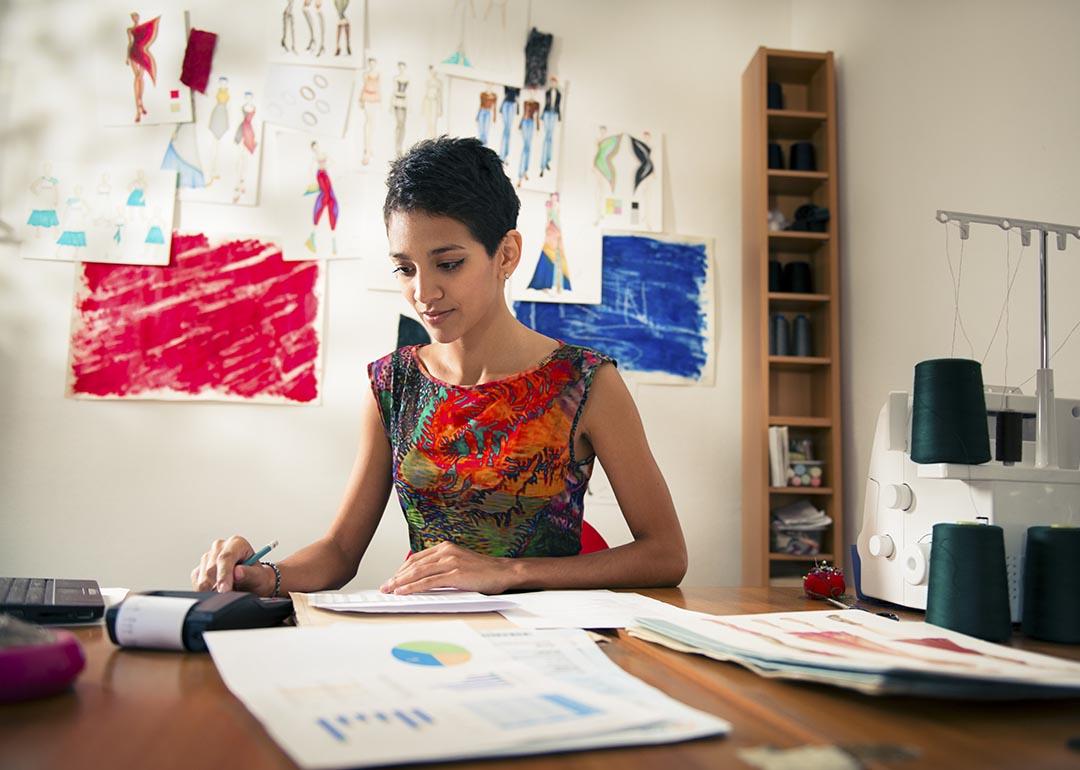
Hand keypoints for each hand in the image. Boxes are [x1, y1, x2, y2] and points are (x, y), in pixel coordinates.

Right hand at [190, 536, 274, 594]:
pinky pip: (197, 583)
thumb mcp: (260, 576)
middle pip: (211, 569)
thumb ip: (250, 574)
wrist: (252, 582)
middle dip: (217, 586)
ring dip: (211, 590)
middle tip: (227, 596)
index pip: (225, 558)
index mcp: (236, 543)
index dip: (224, 575)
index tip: (224, 590)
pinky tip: (217, 591)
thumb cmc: (257, 577)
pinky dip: (205, 591)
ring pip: (202, 578)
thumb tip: (238, 572)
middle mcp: (220, 547)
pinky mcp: (200, 569)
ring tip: (227, 593)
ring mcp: (208, 557)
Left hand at [380, 541, 515, 594]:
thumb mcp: (460, 564)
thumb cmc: (484, 571)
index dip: (402, 569)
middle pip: (414, 564)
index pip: (417, 558)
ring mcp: (450, 562)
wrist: (504, 571)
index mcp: (446, 548)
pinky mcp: (455, 574)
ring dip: (400, 582)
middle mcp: (446, 552)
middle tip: (385, 586)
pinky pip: (428, 581)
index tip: (392, 578)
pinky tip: (403, 592)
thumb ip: (443, 568)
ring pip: (418, 572)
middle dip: (397, 576)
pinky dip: (413, 587)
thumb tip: (424, 580)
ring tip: (389, 590)